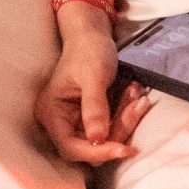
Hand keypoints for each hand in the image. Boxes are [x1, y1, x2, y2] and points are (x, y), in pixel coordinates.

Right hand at [35, 20, 152, 165]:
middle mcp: (60, 121)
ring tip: (137, 96)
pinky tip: (134, 97)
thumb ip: (94, 108)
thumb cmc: (88, 50)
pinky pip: (111, 128)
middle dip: (117, 131)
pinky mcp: (91, 120)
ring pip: (105, 139)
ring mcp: (76, 121)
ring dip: (125, 121)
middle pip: (89, 146)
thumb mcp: (93, 76)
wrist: (93, 36)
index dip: (97, 152)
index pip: (70, 147)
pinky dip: (125, 116)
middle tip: (137, 106)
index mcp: (51, 112)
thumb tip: (97, 140)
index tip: (124, 148)